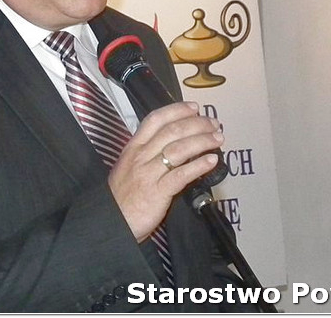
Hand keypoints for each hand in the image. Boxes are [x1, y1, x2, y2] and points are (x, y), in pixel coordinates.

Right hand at [108, 102, 223, 241]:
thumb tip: (172, 143)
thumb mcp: (128, 166)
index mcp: (133, 147)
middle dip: (197, 124)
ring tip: (218, 139)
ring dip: (202, 141)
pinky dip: (198, 165)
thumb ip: (147, 153)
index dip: (177, 110)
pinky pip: (181, 175)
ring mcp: (149, 173)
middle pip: (172, 131)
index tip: (194, 108)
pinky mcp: (157, 192)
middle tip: (214, 124)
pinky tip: (211, 161)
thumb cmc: (123, 195)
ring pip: (179, 149)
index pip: (155, 119)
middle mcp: (141, 156)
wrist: (112, 221)